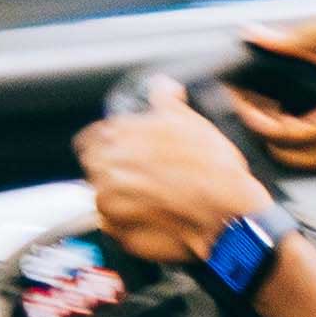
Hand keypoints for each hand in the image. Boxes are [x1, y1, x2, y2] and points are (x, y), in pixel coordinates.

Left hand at [75, 82, 274, 272]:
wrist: (225, 209)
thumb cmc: (212, 166)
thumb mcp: (189, 119)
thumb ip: (164, 99)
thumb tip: (160, 86)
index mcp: (118, 135)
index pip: (90, 138)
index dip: (106, 144)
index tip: (122, 151)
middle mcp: (106, 166)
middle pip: (93, 167)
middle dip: (112, 170)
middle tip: (141, 176)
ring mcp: (109, 200)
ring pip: (102, 195)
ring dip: (120, 195)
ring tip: (151, 198)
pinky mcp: (117, 230)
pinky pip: (111, 223)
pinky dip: (126, 220)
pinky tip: (150, 216)